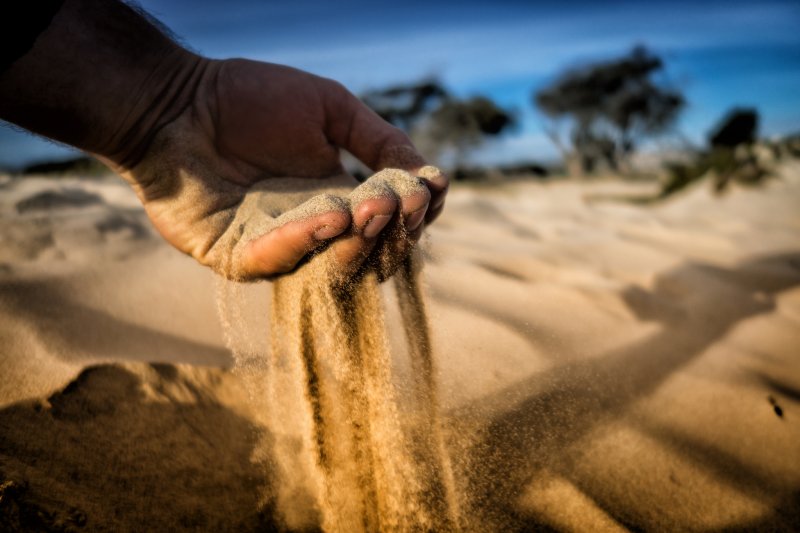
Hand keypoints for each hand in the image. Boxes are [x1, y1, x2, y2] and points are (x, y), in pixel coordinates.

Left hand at [118, 59, 447, 279]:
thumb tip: (428, 177)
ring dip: (362, 240)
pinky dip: (308, 240)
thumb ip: (379, 140)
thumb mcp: (330, 109)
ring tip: (376, 207)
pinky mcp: (238, 259)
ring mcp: (278, 250)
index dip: (416, 212)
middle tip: (405, 201)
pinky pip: (279, 261)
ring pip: (332, 267)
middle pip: (371, 253)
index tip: (431, 188)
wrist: (177, 101)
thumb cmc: (250, 99)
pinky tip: (334, 215)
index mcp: (340, 199)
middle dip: (396, 229)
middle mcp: (314, 233)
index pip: (391, 224)